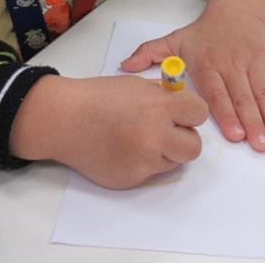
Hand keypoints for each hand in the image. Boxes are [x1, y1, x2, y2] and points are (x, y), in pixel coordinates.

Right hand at [9, 74, 207, 188]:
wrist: (64, 120)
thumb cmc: (98, 97)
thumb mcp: (137, 84)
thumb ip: (164, 95)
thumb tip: (183, 104)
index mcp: (158, 107)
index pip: (200, 113)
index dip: (191, 111)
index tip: (182, 110)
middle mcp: (154, 137)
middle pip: (194, 147)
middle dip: (185, 137)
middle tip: (169, 129)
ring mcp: (143, 162)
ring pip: (174, 162)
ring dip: (166, 151)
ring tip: (142, 138)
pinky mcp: (132, 179)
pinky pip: (152, 172)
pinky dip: (146, 162)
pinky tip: (126, 149)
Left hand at [120, 0, 264, 151]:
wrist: (235, 8)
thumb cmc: (204, 33)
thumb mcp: (175, 40)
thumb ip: (149, 54)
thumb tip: (124, 67)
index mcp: (208, 64)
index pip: (218, 93)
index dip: (227, 114)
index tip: (235, 135)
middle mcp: (232, 63)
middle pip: (244, 97)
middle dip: (254, 122)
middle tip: (261, 145)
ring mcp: (254, 61)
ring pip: (264, 92)